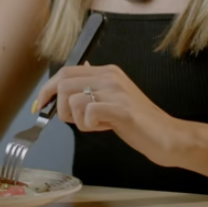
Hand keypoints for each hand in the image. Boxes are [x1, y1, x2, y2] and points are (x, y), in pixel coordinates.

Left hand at [36, 63, 181, 166]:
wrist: (166, 135)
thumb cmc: (138, 121)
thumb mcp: (112, 98)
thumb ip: (93, 88)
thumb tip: (67, 80)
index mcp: (107, 71)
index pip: (66, 70)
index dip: (48, 88)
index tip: (41, 105)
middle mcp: (110, 76)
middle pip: (64, 82)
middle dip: (59, 107)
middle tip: (72, 121)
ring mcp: (116, 91)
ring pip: (73, 99)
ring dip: (77, 119)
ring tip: (96, 125)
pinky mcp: (121, 109)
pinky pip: (88, 113)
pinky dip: (89, 126)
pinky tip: (105, 128)